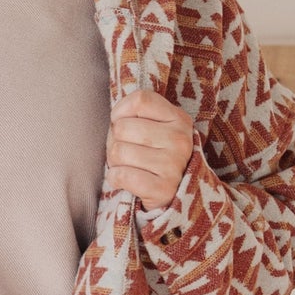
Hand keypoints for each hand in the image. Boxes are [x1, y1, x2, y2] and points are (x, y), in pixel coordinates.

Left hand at [105, 89, 196, 211]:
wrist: (172, 194)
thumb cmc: (154, 155)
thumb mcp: (156, 127)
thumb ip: (139, 113)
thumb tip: (114, 116)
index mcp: (179, 119)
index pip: (140, 100)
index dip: (121, 111)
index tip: (123, 123)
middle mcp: (180, 140)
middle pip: (122, 128)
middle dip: (114, 141)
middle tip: (125, 151)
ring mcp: (173, 166)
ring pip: (118, 152)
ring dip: (114, 161)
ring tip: (127, 166)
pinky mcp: (163, 190)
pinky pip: (122, 175)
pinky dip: (115, 178)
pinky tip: (125, 180)